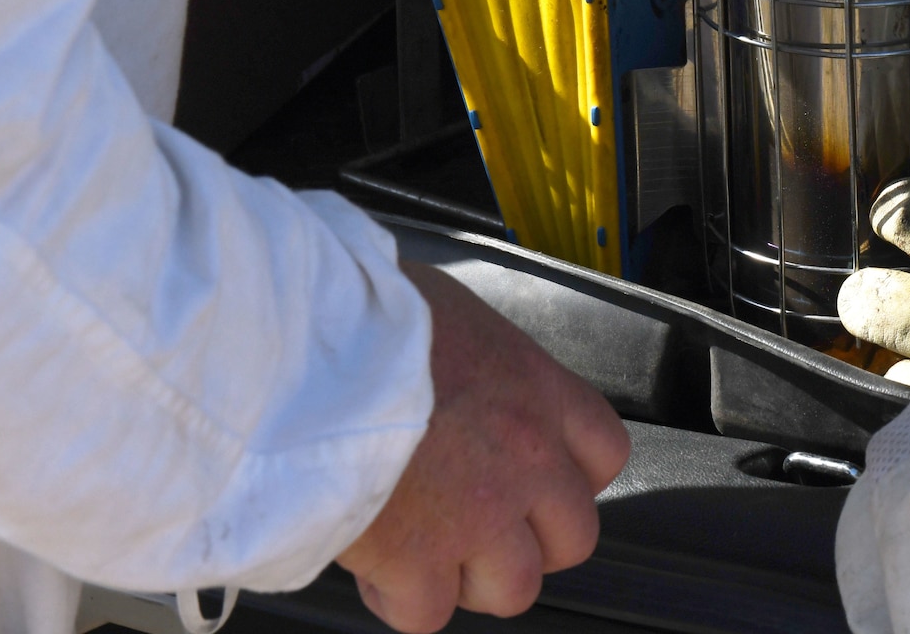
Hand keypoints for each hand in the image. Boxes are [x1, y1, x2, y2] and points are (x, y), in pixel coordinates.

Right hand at [338, 263, 629, 632]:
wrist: (305, 354)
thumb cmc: (361, 315)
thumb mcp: (439, 306)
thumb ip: (466, 353)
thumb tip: (448, 356)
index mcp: (535, 392)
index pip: (604, 453)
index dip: (571, 478)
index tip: (537, 483)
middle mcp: (525, 459)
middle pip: (574, 537)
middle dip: (530, 543)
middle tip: (481, 529)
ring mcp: (479, 517)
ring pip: (514, 590)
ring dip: (471, 579)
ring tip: (427, 550)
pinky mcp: (419, 561)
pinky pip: (428, 612)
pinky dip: (401, 598)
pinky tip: (376, 565)